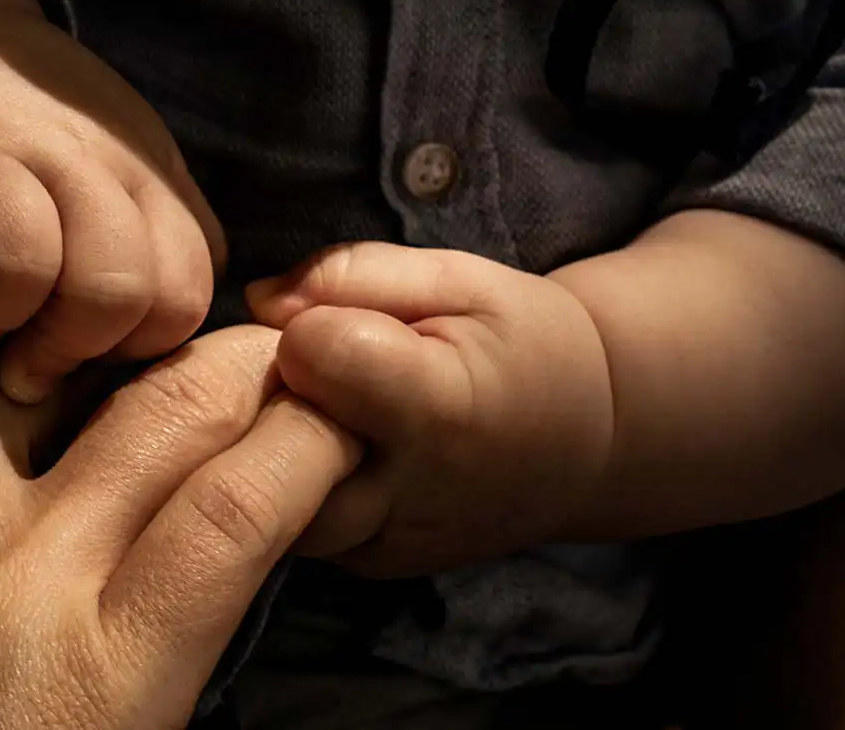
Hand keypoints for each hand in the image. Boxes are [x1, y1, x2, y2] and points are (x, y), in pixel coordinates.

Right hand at [0, 14, 224, 402]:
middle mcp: (68, 157)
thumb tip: (196, 353)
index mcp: (139, 177)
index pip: (176, 295)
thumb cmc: (54, 149)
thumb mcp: (143, 179)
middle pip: (109, 283)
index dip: (131, 347)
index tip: (87, 354)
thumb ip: (179, 249)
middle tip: (19, 368)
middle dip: (63, 349)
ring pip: (17, 257)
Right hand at [0, 224, 355, 729]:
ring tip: (293, 356)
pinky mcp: (113, 671)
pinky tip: (331, 431)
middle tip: (186, 315)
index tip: (47, 267)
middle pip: (70, 314)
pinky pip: (235, 513)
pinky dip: (297, 452)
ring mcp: (23, 567)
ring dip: (241, 363)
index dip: (0, 244)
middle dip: (131, 301)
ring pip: (178, 396)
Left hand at [246, 242, 616, 578]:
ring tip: (329, 407)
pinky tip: (333, 448)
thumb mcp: (455, 277)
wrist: (585, 441)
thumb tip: (258, 299)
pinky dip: (292, 481)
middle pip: (270, 433)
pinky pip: (291, 523)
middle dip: (279, 389)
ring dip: (274, 442)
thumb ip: (353, 274)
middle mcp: (407, 495)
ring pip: (267, 491)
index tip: (343, 322)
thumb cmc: (517, 341)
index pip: (306, 354)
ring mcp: (386, 546)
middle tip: (328, 367)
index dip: (307, 324)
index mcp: (438, 411)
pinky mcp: (370, 570)